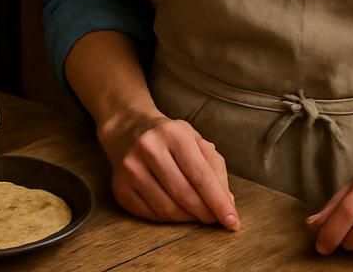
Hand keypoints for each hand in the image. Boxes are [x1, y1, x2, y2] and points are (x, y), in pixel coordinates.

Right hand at [96, 110, 239, 229]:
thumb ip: (214, 167)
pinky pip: (149, 215)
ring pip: (166, 209)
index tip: (232, 222)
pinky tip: (175, 211)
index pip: (201, 176)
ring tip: (196, 214)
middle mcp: (149, 149)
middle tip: (216, 220)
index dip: (218, 202)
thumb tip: (227, 202)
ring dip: (187, 218)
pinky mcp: (120, 187)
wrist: (128, 129)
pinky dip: (167, 219)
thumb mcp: (195, 140)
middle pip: (184, 194)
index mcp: (174, 134)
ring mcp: (131, 169)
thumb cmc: (169, 137)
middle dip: (205, 213)